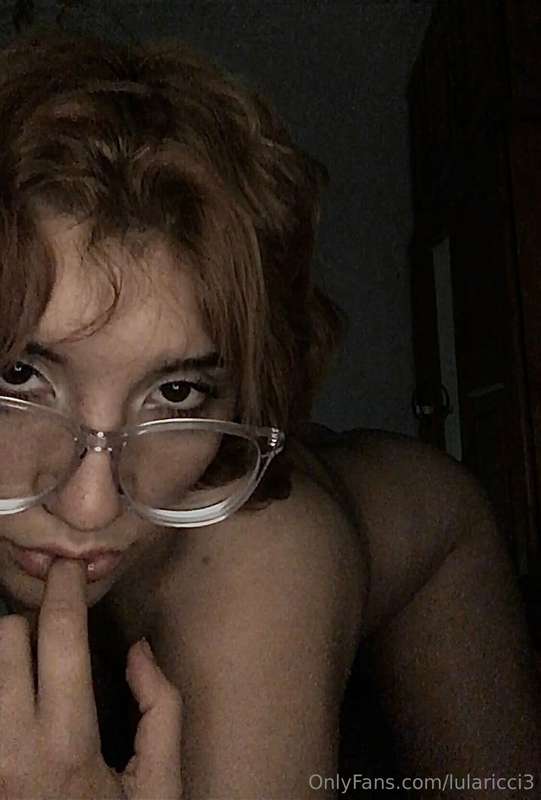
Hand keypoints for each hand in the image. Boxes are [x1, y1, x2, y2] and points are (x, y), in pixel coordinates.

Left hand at [0, 559, 182, 798]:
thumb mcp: (160, 788)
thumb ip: (162, 710)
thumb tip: (138, 649)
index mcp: (67, 747)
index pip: (59, 640)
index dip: (65, 593)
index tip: (69, 569)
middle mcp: (11, 753)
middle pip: (3, 642)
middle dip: (29, 624)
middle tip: (50, 634)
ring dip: (6, 657)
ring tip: (28, 670)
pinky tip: (17, 697)